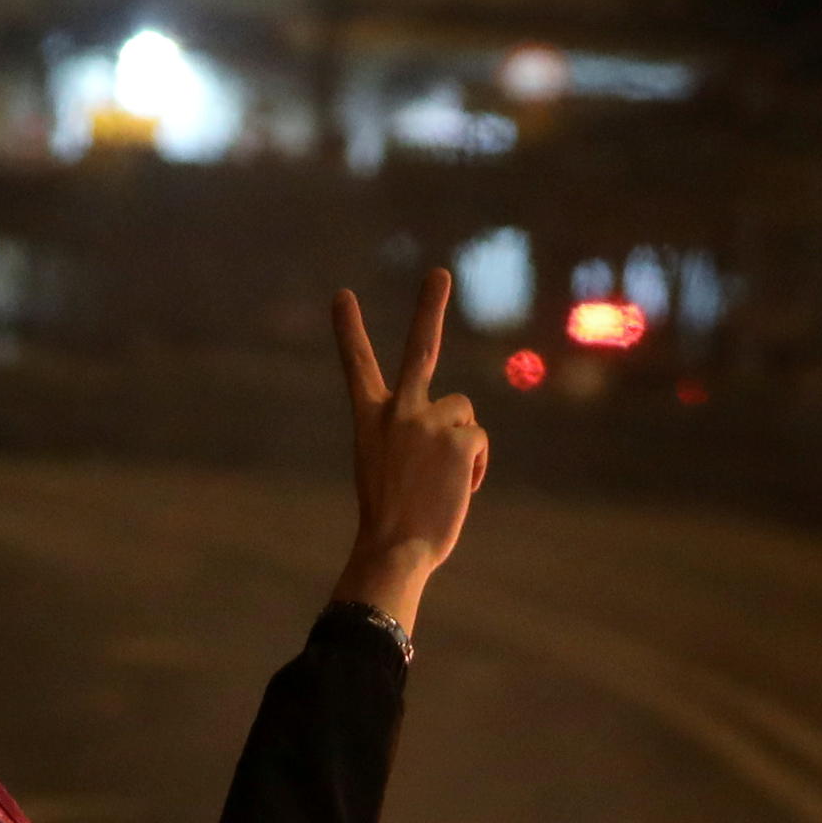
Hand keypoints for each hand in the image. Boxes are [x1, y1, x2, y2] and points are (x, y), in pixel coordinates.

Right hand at [330, 271, 488, 633]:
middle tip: (439, 274)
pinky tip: (456, 490)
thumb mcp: (387, 470)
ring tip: (440, 481)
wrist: (395, 548)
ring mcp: (429, 422)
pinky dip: (474, 469)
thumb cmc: (390, 522)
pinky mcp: (460, 438)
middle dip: (429, 308)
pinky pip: (478, 441)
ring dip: (461, 444)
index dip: (350, 330)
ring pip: (463, 413)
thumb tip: (457, 436)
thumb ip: (412, 439)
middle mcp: (397, 411)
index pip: (358, 367)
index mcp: (370, 420)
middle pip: (419, 350)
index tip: (342, 296)